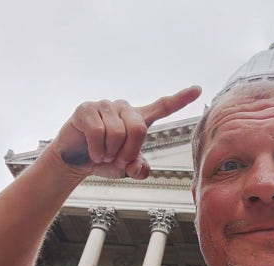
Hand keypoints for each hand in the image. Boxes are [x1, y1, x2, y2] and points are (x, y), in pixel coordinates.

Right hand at [51, 85, 200, 178]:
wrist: (75, 160)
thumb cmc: (104, 160)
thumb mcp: (126, 169)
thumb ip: (138, 169)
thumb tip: (139, 168)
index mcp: (139, 119)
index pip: (163, 106)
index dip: (180, 99)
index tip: (198, 89)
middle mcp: (124, 108)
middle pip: (139, 128)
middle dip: (128, 152)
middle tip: (117, 160)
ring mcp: (105, 105)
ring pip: (117, 132)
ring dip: (109, 152)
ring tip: (103, 154)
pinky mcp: (87, 108)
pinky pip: (98, 132)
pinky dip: (97, 150)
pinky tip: (94, 153)